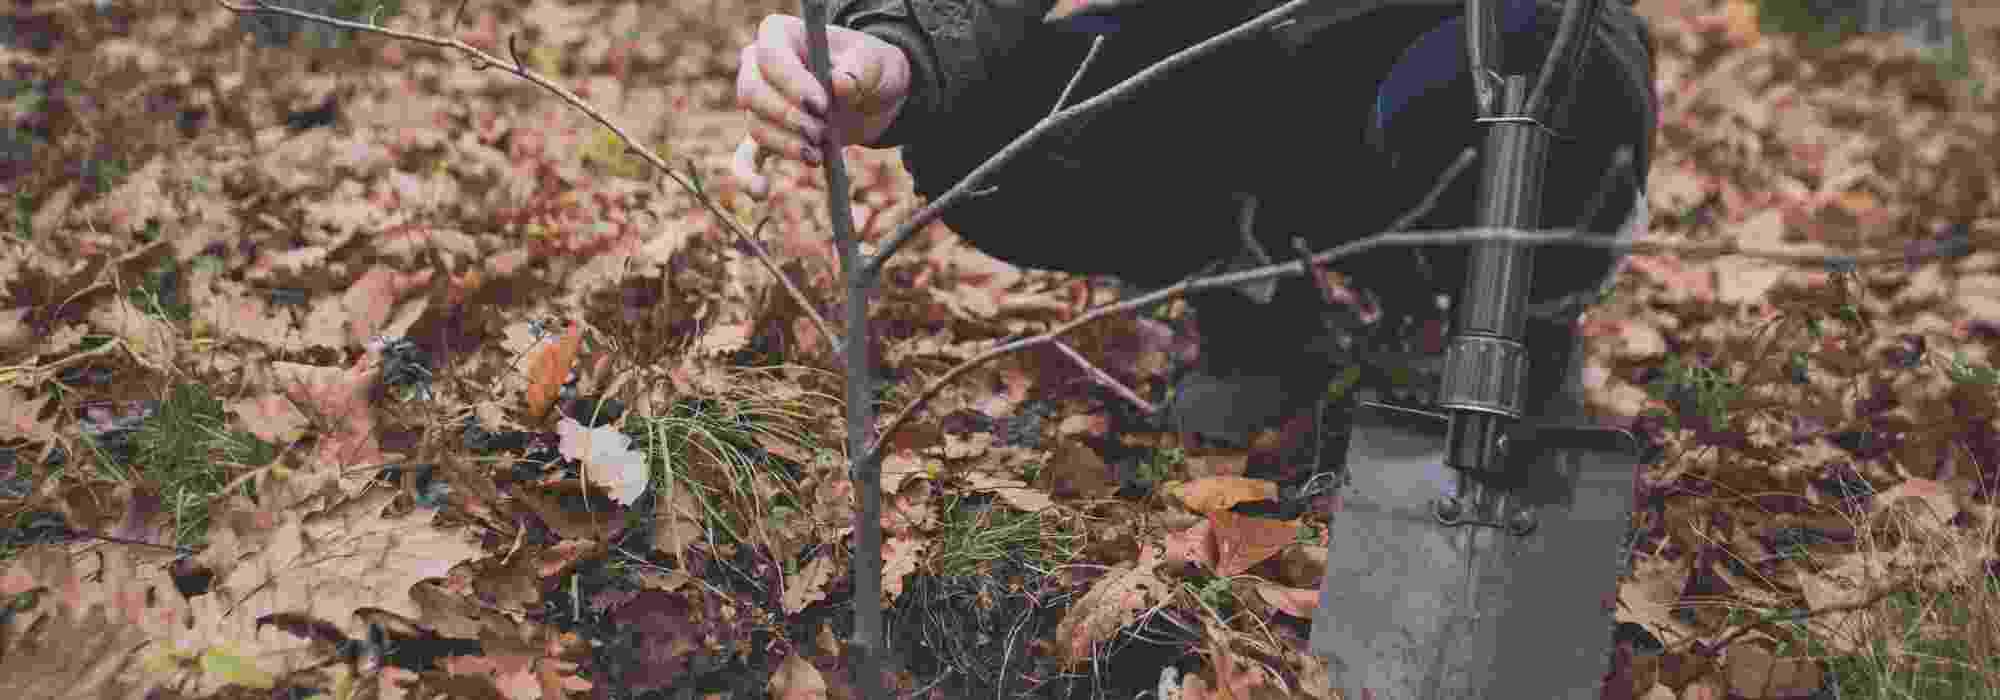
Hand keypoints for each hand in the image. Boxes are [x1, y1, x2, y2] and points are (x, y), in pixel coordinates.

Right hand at [732, 14, 911, 198]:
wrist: (874, 97)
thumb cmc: (871, 69)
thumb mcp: (877, 62)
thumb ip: (861, 69)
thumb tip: (840, 83)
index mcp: (782, 36)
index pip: (770, 56)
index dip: (791, 82)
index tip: (821, 104)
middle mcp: (759, 66)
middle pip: (752, 93)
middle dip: (789, 118)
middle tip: (823, 132)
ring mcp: (759, 103)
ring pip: (755, 126)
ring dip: (787, 145)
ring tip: (819, 153)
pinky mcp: (768, 136)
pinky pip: (746, 156)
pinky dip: (748, 176)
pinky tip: (761, 192)